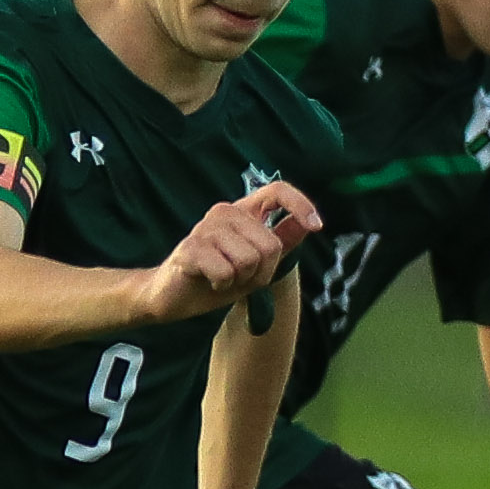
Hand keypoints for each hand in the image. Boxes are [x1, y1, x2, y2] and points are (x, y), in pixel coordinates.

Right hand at [135, 181, 319, 324]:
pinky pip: (226, 272)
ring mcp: (206, 228)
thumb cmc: (214, 278)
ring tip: (222, 279)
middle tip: (239, 277)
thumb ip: (281, 243)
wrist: (173, 297)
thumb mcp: (256, 264)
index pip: (277, 191)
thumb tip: (308, 225)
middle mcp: (225, 213)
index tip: (316, 226)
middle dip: (262, 272)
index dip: (301, 204)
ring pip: (249, 260)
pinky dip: (222, 285)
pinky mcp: (191, 248)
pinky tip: (209, 282)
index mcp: (243, 212)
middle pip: (270, 245)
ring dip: (241, 281)